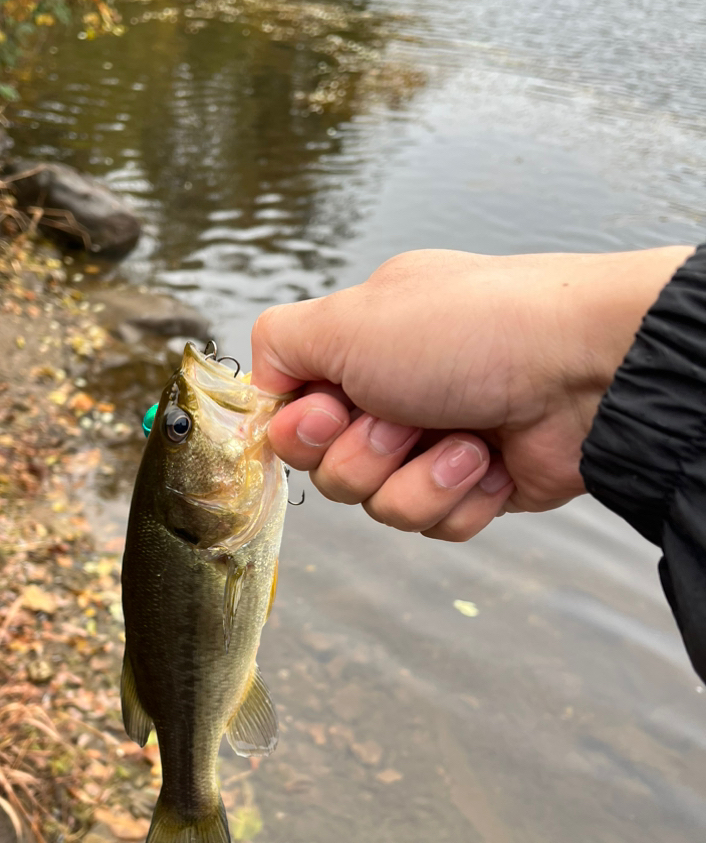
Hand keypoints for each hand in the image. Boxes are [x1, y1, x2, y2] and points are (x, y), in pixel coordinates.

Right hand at [252, 246, 692, 540]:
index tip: (326, 412)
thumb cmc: (468, 331)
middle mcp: (391, 394)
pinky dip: (459, 497)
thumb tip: (258, 387)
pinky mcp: (472, 487)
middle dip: (365, 452)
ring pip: (377, 506)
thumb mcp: (349, 319)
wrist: (584, 371)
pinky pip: (431, 524)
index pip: (289, 412)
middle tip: (407, 416)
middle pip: (326, 469)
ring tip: (466, 438)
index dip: (298, 429)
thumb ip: (278, 346)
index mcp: (358, 346)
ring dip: (419, 476)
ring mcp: (432, 443)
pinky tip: (492, 462)